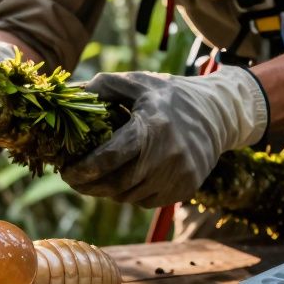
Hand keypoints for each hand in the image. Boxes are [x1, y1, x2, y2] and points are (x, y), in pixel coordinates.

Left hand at [59, 67, 269, 206]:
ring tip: (95, 179)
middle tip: (74, 180)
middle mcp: (168, 155)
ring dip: (107, 191)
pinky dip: (129, 194)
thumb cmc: (168, 95)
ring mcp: (179, 175)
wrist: (218, 113)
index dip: (84, 169)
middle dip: (89, 185)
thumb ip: (99, 88)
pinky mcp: (186, 188)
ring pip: (130, 196)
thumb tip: (66, 97)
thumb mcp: (135, 83)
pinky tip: (123, 180)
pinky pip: (146, 201)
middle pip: (117, 184)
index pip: (110, 157)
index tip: (66, 171)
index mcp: (152, 126)